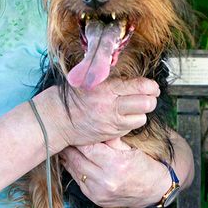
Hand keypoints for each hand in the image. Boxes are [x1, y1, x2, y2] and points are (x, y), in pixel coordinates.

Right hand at [36, 77, 158, 148]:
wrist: (55, 119)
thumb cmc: (71, 96)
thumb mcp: (88, 79)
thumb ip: (109, 77)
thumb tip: (131, 73)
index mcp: (106, 87)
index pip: (141, 86)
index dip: (151, 87)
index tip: (152, 87)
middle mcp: (111, 105)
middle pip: (147, 103)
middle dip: (151, 99)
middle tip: (149, 97)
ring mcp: (111, 121)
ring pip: (142, 118)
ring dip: (141, 113)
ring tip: (134, 108)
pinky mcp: (110, 134)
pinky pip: (130, 128)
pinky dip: (131, 123)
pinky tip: (123, 117)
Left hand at [60, 138, 171, 207]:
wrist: (152, 190)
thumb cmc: (143, 165)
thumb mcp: (130, 148)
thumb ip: (111, 139)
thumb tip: (94, 128)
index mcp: (115, 164)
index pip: (88, 148)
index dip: (79, 139)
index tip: (75, 131)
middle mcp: (106, 180)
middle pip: (77, 160)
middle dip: (71, 148)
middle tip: (66, 137)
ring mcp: (99, 192)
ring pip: (75, 172)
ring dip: (69, 159)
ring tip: (66, 147)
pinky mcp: (96, 199)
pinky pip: (79, 182)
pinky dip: (75, 171)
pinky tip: (73, 161)